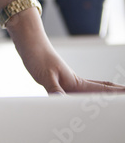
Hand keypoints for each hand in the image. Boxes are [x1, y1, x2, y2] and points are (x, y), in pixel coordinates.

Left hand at [8, 23, 124, 94]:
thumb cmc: (36, 54)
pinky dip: (84, 97)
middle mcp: (75, 82)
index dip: (117, 93)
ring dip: (103, 95)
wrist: (28, 41)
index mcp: (76, 82)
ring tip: (113, 100)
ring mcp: (67, 80)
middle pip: (101, 89)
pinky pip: (76, 92)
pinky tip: (83, 99)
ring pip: (90, 91)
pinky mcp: (58, 80)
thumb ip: (55, 90)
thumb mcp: (45, 75)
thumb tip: (63, 102)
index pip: (102, 90)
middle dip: (115, 94)